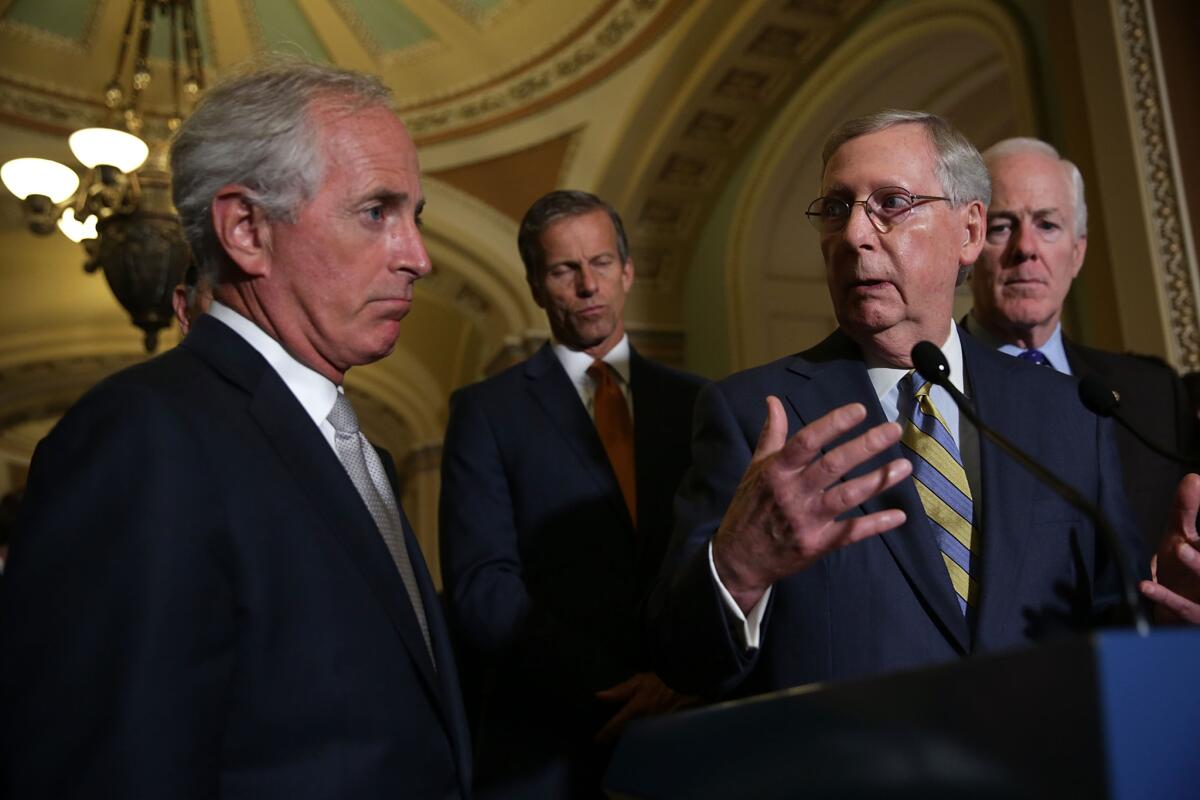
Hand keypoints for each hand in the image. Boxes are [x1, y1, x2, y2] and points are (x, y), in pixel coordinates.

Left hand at [594, 672, 694, 743]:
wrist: (683, 685)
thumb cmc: (659, 681)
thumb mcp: (638, 681)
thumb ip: (619, 690)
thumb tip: (599, 696)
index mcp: (637, 707)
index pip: (617, 724)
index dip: (606, 733)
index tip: (597, 740)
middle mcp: (645, 719)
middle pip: (626, 734)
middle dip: (616, 738)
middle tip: (605, 741)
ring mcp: (655, 726)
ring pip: (637, 737)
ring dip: (628, 739)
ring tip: (619, 740)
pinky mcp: (663, 729)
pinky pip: (648, 736)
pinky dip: (641, 737)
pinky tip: (637, 737)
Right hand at [713, 397, 911, 613]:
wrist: (738, 558)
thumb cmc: (749, 507)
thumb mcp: (755, 469)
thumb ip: (771, 435)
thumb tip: (773, 401)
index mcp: (776, 471)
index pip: (807, 441)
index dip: (834, 424)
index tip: (860, 410)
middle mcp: (792, 493)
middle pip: (832, 465)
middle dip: (865, 446)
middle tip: (893, 430)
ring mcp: (806, 520)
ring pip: (847, 496)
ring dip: (878, 480)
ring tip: (904, 466)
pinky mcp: (817, 544)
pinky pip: (851, 532)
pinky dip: (876, 524)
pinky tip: (899, 516)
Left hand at [1141, 473, 1199, 623]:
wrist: (1171, 608)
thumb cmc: (1180, 569)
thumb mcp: (1181, 535)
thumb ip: (1186, 510)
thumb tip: (1194, 477)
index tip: (1186, 535)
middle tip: (1187, 538)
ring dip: (1198, 565)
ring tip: (1180, 548)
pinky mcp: (1194, 617)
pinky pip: (1183, 609)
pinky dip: (1165, 597)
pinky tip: (1146, 585)